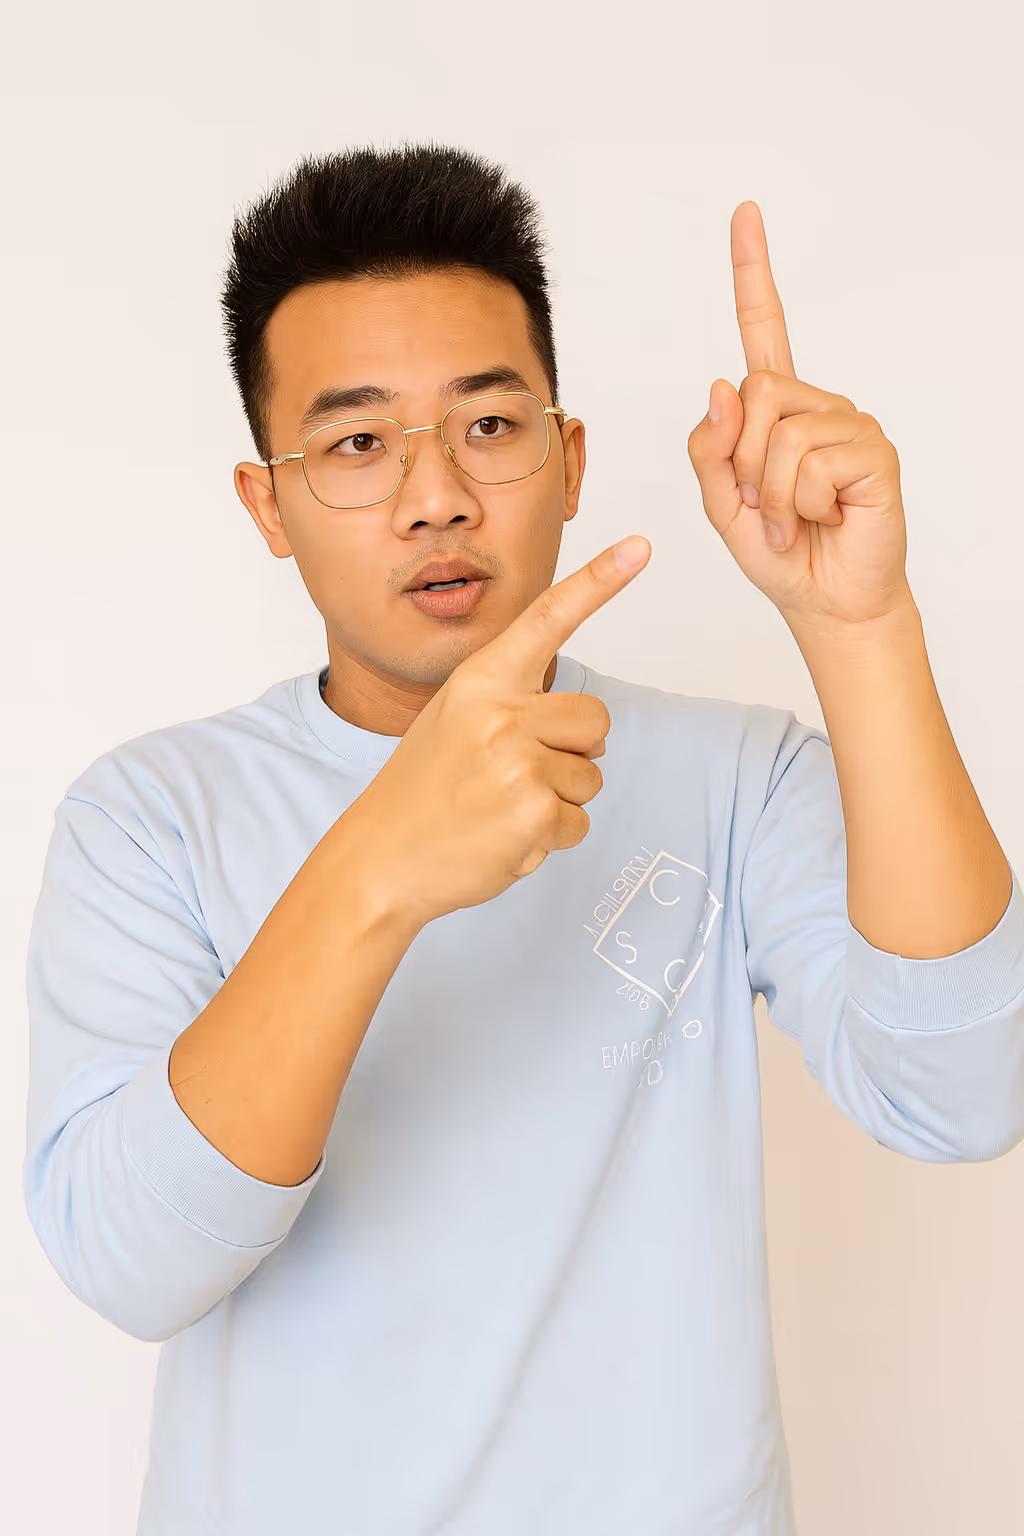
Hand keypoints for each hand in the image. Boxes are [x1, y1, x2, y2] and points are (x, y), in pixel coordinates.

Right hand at [350, 535, 651, 926]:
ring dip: (556, 800)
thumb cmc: (423, 789)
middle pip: (595, 720)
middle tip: (515, 774)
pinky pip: (578, 822)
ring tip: (499, 808)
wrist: (381, 859)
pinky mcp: (533, 815)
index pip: (548, 620)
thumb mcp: (457, 719)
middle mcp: (501, 714)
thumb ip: (522, 708)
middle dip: (573, 751)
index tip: (641, 547)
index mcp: (480, 680)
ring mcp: (518, 764)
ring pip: (590, 777)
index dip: (599, 582)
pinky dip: (549, 838)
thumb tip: (597, 738)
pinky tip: (503, 836)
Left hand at [686, 201, 913, 634]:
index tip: (744, 213)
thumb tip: (721, 385)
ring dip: (769, 493)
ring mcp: (848, 424)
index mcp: (776, 410)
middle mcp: (815, 405)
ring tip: (792, 519)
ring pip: (779, 434)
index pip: (763, 329)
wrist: (824, 600)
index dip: (752, 272)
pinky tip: (821, 518)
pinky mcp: (873, 451)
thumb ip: (710, 448)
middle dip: (741, 462)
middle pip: (754, 393)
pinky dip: (799, 503)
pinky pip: (810, 462)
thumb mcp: (720, 504)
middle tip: (761, 504)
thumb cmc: (779, 551)